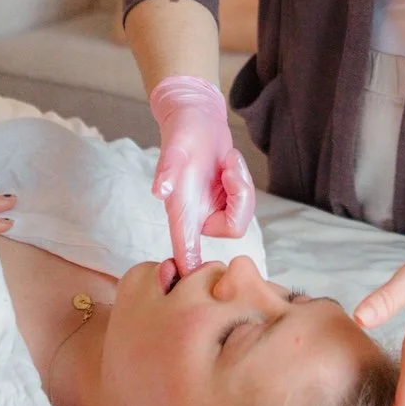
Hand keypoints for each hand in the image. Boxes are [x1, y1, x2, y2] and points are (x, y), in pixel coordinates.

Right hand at [149, 76, 255, 275]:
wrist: (196, 116)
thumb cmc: (182, 131)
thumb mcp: (175, 148)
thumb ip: (167, 171)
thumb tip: (159, 193)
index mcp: (183, 210)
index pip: (185, 250)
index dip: (191, 270)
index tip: (194, 289)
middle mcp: (198, 214)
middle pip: (233, 228)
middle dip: (240, 197)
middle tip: (229, 169)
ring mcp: (213, 207)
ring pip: (242, 214)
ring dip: (241, 184)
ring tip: (227, 162)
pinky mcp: (226, 198)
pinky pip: (245, 200)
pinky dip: (242, 180)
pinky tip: (229, 164)